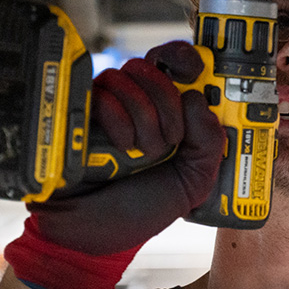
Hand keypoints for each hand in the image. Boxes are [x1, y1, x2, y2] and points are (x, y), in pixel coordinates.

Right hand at [4, 41, 223, 288]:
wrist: (88, 232)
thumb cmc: (137, 209)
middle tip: (170, 139)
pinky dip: (118, 121)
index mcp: (167, 115)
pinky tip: (120, 149)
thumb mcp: (191, 184)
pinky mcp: (79, 110)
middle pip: (155, 67)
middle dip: (169, 103)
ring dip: (144, 118)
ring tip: (142, 152)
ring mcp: (107, 105)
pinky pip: (103, 93)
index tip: (196, 69)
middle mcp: (137, 104)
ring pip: (130, 75)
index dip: (185, 57)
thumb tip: (198, 99)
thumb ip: (209, 144)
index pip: (174, 65)